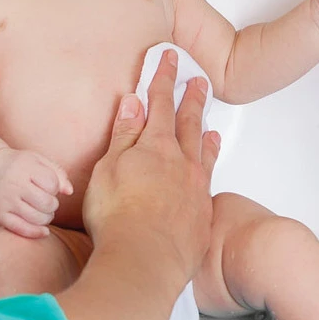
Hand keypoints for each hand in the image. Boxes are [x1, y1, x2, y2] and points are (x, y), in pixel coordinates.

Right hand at [0, 146, 73, 239]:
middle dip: (52, 205)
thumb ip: (58, 173)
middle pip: (47, 203)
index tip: (48, 186)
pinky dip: (36, 233)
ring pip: (37, 218)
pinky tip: (43, 231)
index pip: (52, 184)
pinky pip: (22, 229)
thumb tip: (69, 192)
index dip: (55, 188)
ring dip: (46, 218)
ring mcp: (6, 201)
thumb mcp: (38, 160)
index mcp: (26, 168)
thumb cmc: (18, 165)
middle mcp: (15, 184)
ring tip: (42, 212)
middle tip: (47, 201)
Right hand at [82, 50, 220, 287]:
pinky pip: (208, 180)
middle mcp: (181, 163)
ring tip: (210, 123)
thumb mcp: (108, 168)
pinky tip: (208, 168)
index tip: (168, 59)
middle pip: (188, 123)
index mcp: (155, 147)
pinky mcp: (201, 216)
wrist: (144, 261)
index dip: (163, 79)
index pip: (160, 104)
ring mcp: (194, 189)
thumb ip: (124, 135)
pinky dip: (209, 165)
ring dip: (205, 132)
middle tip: (199, 81)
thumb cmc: (118, 216)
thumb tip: (134, 104)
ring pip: (203, 151)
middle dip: (191, 99)